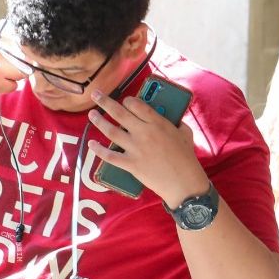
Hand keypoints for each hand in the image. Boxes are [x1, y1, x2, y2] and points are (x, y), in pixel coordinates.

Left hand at [86, 91, 208, 206]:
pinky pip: (110, 156)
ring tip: (91, 114)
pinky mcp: (130, 164)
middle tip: (96, 95)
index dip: (128, 100)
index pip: (137, 105)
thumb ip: (176, 123)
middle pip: (119, 113)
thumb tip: (171, 119)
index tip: (125, 100)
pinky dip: (98, 150)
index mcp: (158, 123)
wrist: (184, 183)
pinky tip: (91, 143)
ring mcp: (135, 148)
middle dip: (105, 102)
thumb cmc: (187, 158)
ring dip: (98, 121)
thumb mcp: (186, 134)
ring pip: (111, 131)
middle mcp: (144, 133)